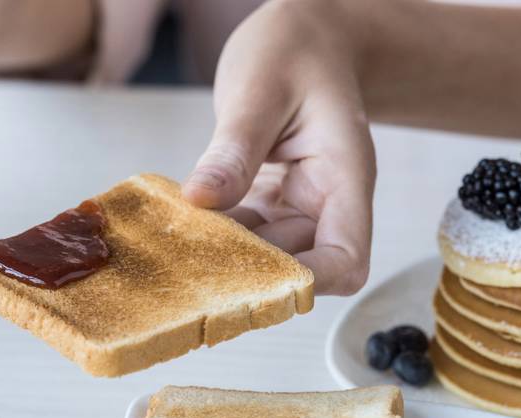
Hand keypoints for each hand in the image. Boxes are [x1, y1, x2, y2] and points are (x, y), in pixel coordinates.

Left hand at [182, 0, 375, 295]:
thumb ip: (234, 147)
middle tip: (186, 261)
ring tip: (175, 246)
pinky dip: (216, 236)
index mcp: (343, 178)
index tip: (250, 282)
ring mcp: (298, 205)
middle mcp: (326, 201)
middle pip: (298, 267)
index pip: (345, 259)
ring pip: (266, 257)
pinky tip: (182, 227)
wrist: (307, 33)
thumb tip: (202, 199)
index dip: (305, 282)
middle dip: (248, 272)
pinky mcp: (270, 201)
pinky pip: (245, 235)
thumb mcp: (259, 88)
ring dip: (225, 257)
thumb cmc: (294, 50)